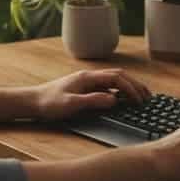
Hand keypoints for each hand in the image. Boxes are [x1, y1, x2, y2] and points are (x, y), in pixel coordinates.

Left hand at [28, 69, 151, 120]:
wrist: (32, 102)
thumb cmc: (49, 103)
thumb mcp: (71, 104)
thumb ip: (93, 101)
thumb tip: (114, 100)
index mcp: (87, 78)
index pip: (116, 79)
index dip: (131, 88)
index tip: (140, 100)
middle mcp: (89, 77)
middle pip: (118, 76)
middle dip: (135, 85)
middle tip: (148, 96)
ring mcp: (86, 82)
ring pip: (113, 80)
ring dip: (128, 86)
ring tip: (140, 96)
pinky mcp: (84, 88)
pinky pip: (107, 86)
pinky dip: (119, 91)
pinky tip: (123, 99)